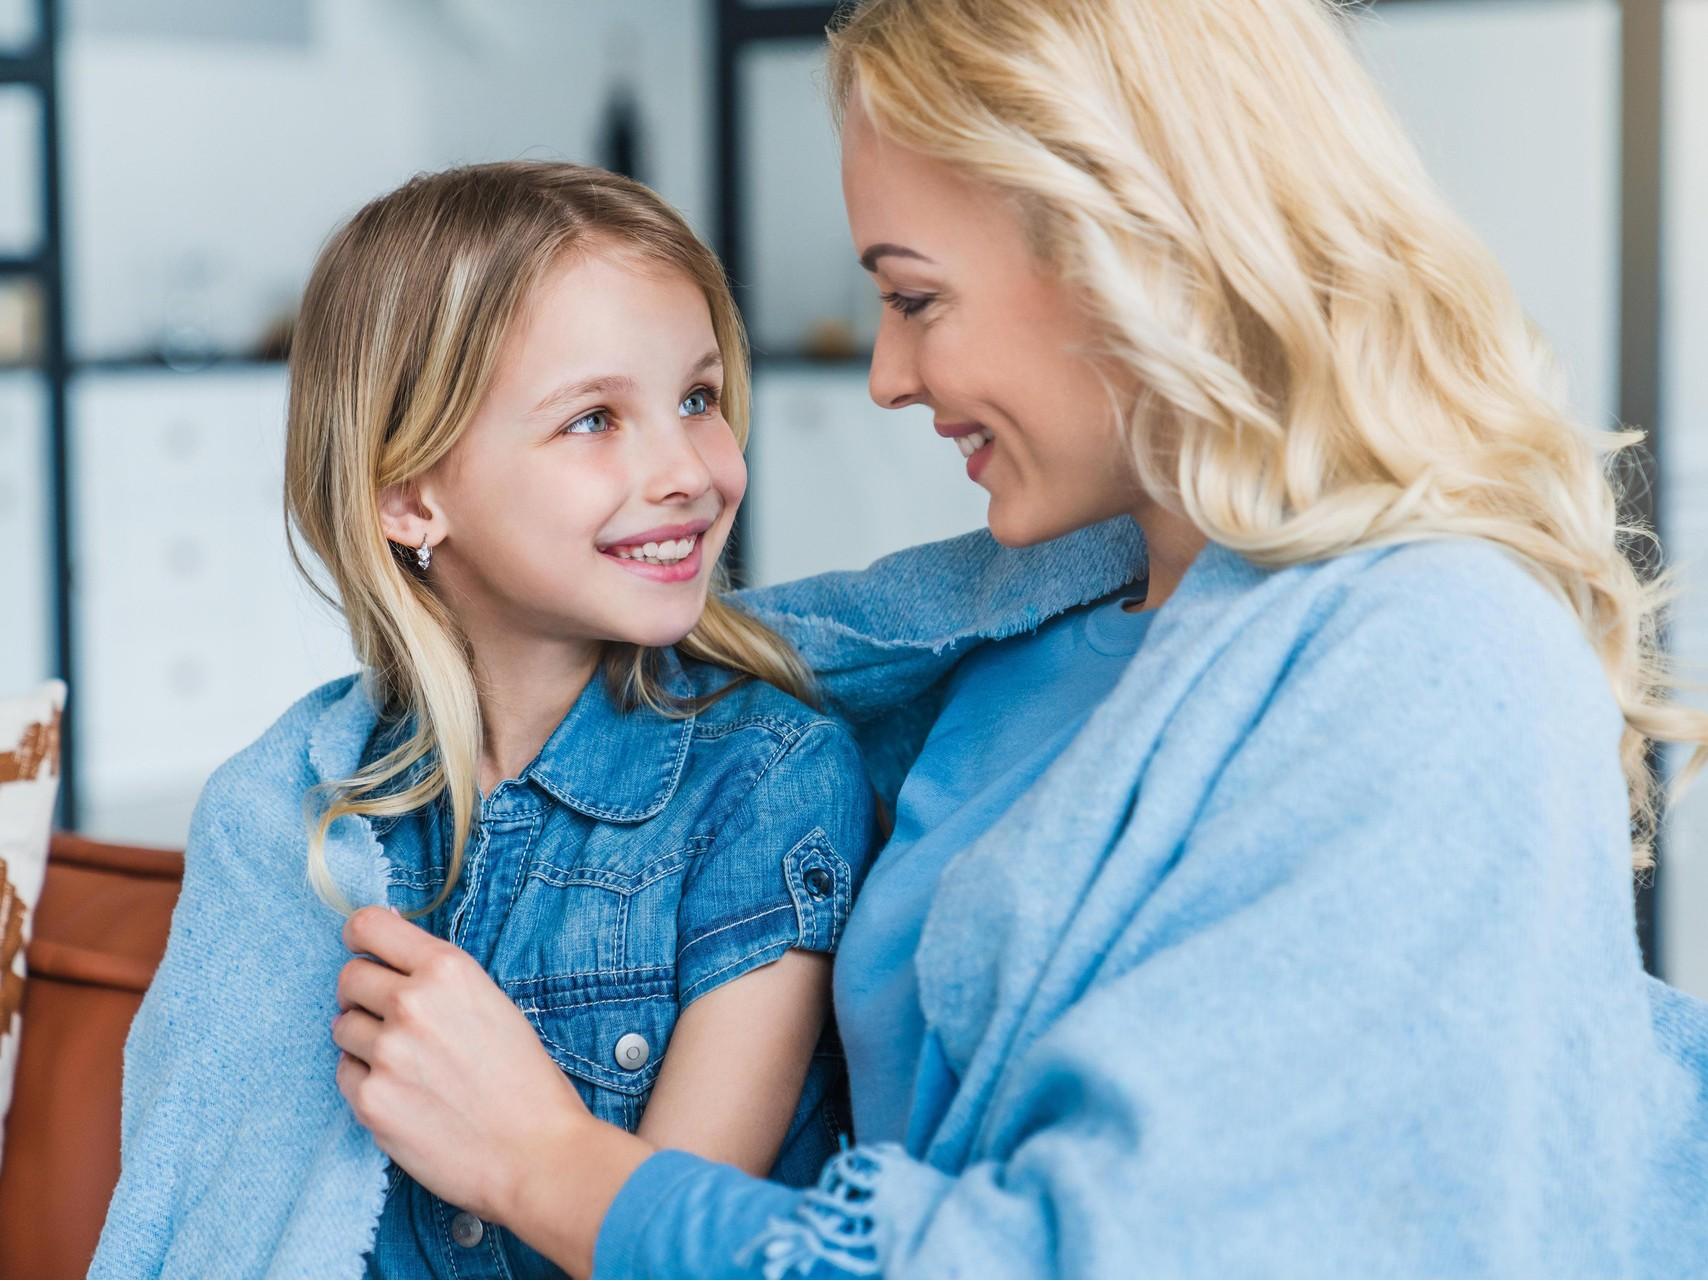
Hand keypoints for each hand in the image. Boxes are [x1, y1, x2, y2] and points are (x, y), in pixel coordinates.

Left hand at [333, 906, 591, 1220]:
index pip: (368, 926)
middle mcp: (412, 1002)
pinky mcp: (370, 1100)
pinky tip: (403, 1092)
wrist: (536, 1153)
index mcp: (448, 969)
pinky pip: (344, 1073)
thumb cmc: (525, 1081)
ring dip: (364, 1039)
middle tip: (391, 1018)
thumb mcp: (492, 1003)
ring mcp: (387, 1051)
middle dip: (363, 994)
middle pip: (348, 977)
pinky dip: (365, 1079)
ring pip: (341, 1026)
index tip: (363, 949)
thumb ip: (439, 979)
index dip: (360, 937)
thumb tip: (391, 962)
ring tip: (405, 1062)